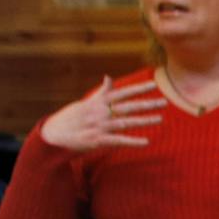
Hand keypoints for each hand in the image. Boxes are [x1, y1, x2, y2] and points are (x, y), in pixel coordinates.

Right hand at [38, 76, 162, 151]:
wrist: (53, 135)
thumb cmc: (71, 118)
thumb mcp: (86, 102)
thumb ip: (101, 92)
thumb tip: (109, 77)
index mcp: (98, 102)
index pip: (122, 93)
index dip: (138, 88)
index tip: (154, 84)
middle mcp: (100, 112)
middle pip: (127, 106)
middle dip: (147, 104)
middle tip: (165, 102)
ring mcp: (99, 126)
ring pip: (125, 122)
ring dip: (143, 121)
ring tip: (160, 119)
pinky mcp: (97, 140)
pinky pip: (118, 141)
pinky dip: (132, 141)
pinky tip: (146, 142)